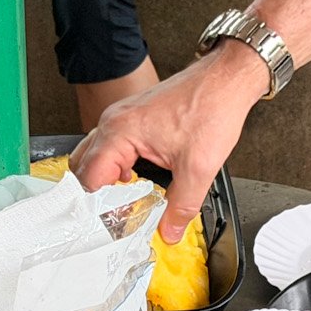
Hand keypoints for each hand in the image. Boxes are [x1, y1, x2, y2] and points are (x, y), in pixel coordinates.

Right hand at [75, 44, 271, 242]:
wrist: (226, 80)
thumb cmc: (212, 107)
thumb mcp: (198, 168)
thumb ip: (181, 206)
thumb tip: (169, 230)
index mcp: (120, 131)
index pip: (88, 178)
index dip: (95, 206)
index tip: (108, 224)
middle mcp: (114, 121)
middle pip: (83, 167)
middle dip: (95, 195)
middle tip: (113, 217)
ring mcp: (121, 117)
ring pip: (96, 156)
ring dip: (105, 180)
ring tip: (124, 202)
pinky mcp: (132, 118)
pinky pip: (110, 146)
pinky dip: (115, 166)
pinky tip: (134, 180)